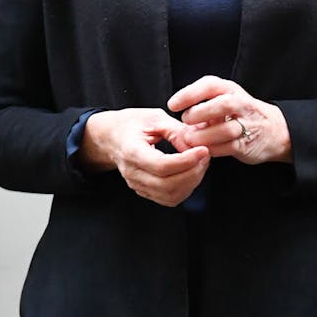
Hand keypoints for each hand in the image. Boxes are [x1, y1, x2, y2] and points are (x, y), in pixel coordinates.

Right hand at [80, 108, 209, 206]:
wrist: (111, 137)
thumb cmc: (131, 124)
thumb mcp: (154, 118)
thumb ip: (176, 131)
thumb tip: (196, 144)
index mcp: (131, 152)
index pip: (161, 165)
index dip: (186, 161)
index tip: (203, 150)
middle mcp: (132, 173)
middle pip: (167, 185)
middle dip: (193, 172)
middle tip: (205, 155)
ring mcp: (137, 185)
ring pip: (170, 196)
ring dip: (192, 181)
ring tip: (201, 162)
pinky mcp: (145, 191)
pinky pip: (169, 198)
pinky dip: (186, 188)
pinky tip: (192, 172)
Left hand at [168, 76, 292, 165]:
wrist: (273, 130)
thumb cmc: (240, 114)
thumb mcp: (224, 100)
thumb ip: (203, 104)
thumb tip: (176, 115)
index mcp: (231, 90)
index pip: (210, 85)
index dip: (190, 94)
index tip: (173, 104)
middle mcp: (241, 105)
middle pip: (223, 104)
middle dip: (200, 113)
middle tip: (185, 121)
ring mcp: (246, 124)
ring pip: (225, 129)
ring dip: (203, 136)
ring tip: (190, 139)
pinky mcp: (247, 144)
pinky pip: (228, 147)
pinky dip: (212, 149)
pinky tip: (202, 149)